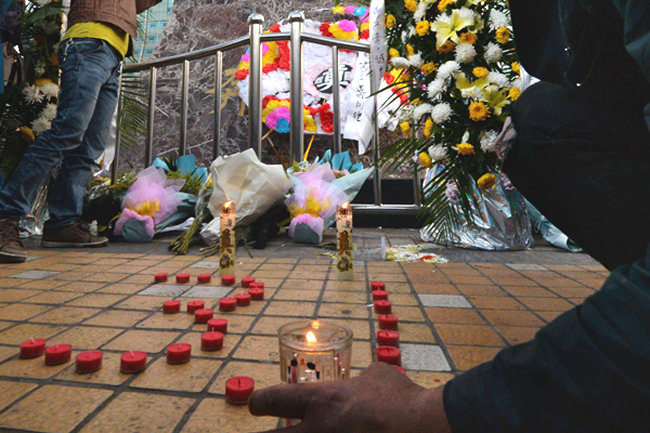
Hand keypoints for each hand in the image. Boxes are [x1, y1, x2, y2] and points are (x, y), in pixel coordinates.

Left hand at [249, 362, 451, 432]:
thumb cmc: (398, 397)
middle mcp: (317, 430)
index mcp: (321, 401)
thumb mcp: (377, 375)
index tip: (256, 405)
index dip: (259, 402)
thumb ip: (359, 380)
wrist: (420, 425)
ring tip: (308, 431)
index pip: (273, 399)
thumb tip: (361, 383)